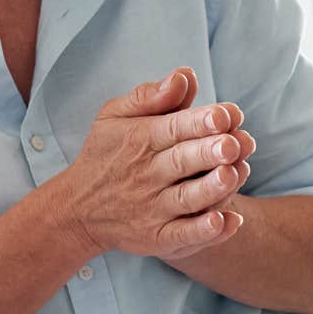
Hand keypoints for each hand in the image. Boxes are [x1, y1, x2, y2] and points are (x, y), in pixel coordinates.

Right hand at [53, 67, 258, 260]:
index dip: (200, 121)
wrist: (77, 210)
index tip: (226, 114)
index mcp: (140, 140)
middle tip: (235, 143)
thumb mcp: (114, 116)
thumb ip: (150, 96)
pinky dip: (204, 231)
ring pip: (186, 199)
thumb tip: (185, 76)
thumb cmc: (106, 154)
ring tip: (233, 175)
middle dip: (210, 152)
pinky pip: (182, 236)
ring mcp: (152, 209)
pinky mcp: (156, 238)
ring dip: (212, 189)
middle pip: (183, 161)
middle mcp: (147, 175)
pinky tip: (227, 221)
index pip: (173, 128)